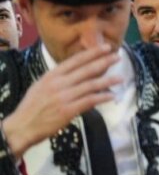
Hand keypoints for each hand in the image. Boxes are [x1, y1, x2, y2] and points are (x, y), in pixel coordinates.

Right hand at [1, 45, 120, 159]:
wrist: (21, 126)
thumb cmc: (32, 106)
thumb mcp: (41, 86)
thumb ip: (59, 78)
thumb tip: (78, 71)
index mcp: (51, 75)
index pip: (75, 60)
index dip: (92, 53)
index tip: (105, 47)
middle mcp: (58, 83)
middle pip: (86, 70)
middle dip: (103, 62)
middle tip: (117, 56)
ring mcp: (64, 97)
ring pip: (90, 85)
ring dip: (107, 81)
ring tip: (120, 78)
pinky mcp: (68, 110)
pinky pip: (89, 101)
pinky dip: (102, 98)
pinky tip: (112, 96)